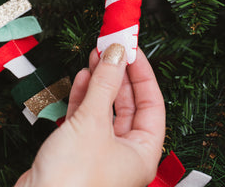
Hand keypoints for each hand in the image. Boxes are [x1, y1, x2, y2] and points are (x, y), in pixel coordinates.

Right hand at [15, 44, 165, 186]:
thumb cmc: (73, 178)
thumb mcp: (93, 122)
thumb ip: (105, 84)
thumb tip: (116, 54)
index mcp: (143, 153)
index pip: (152, 103)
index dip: (142, 74)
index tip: (131, 51)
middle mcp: (125, 153)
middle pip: (128, 104)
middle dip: (118, 75)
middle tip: (111, 50)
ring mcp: (101, 151)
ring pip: (105, 108)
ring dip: (100, 82)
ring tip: (96, 58)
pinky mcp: (79, 149)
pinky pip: (87, 116)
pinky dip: (84, 96)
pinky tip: (82, 78)